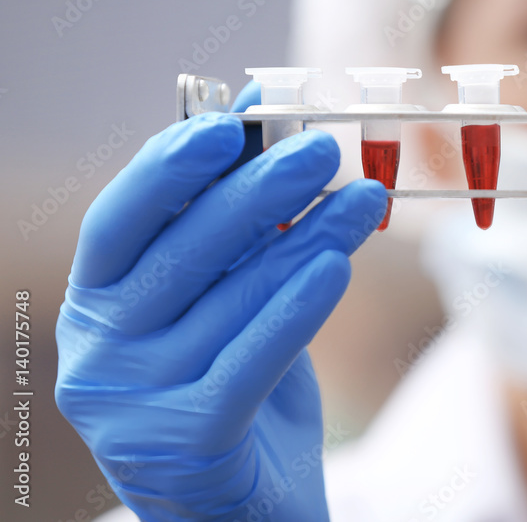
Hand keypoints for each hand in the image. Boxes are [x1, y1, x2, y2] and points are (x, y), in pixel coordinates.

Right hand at [55, 106, 385, 520]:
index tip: (228, 126)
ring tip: (365, 201)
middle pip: (183, 253)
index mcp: (96, 303)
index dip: (168, 167)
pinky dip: (296, 309)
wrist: (243, 503)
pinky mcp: (183, 445)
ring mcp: (131, 405)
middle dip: (259, 193)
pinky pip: (250, 362)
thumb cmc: (230, 380)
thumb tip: (249, 108)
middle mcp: (97, 353)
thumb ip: (227, 210)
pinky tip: (338, 265)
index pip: (119, 220)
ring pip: (232, 302)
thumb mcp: (225, 293)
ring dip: (307, 241)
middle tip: (325, 148)